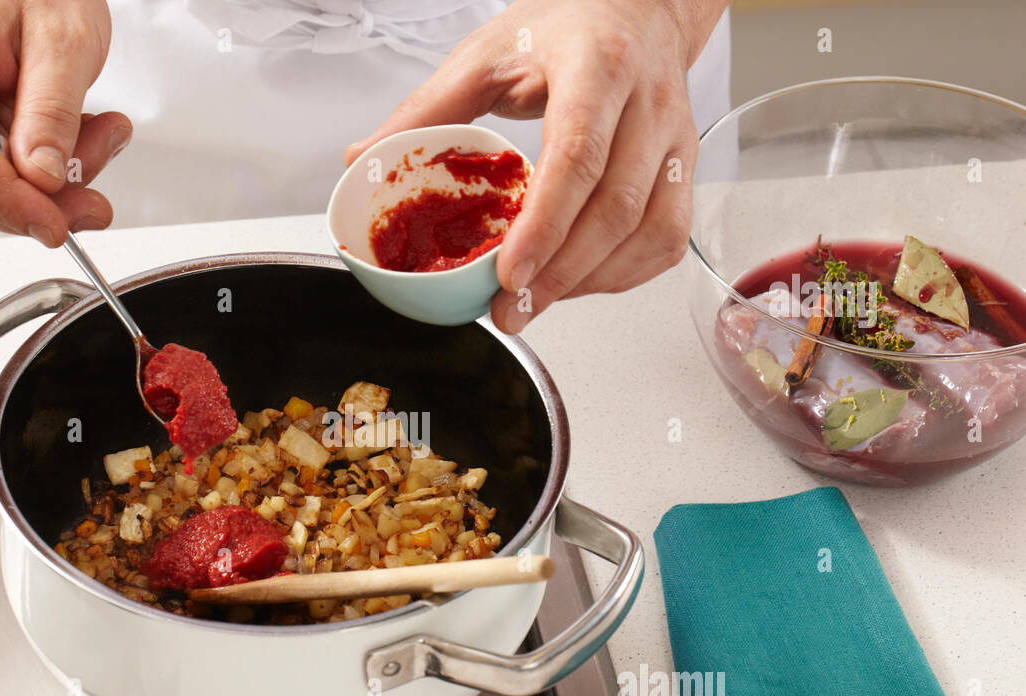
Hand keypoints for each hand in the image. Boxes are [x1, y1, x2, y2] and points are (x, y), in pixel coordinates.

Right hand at [0, 0, 130, 245]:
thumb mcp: (65, 39)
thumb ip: (53, 111)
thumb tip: (42, 179)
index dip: (4, 200)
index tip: (55, 225)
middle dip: (38, 203)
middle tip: (97, 202)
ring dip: (54, 189)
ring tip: (103, 139)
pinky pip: (4, 180)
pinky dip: (52, 176)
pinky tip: (85, 141)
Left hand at [345, 0, 726, 332]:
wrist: (638, 7)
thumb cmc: (564, 29)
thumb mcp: (486, 54)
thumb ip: (426, 110)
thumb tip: (363, 160)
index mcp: (595, 66)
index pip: (578, 155)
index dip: (546, 225)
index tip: (510, 274)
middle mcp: (647, 102)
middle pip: (615, 207)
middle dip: (561, 274)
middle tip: (511, 310)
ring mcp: (676, 137)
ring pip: (649, 230)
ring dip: (591, 281)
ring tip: (538, 303)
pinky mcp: (688, 166)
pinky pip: (667, 238)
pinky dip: (624, 274)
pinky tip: (581, 282)